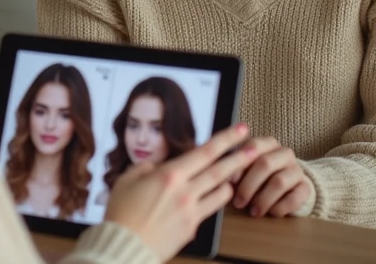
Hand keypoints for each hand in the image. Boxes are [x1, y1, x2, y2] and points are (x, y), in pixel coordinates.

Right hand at [104, 123, 256, 261]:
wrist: (124, 246)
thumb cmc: (121, 214)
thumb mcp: (127, 180)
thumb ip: (146, 168)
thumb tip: (159, 166)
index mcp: (170, 175)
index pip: (206, 152)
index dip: (226, 139)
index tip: (240, 130)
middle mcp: (185, 192)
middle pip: (221, 171)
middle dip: (240, 158)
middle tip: (255, 149)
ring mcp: (191, 212)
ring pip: (222, 193)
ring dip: (230, 183)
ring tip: (234, 177)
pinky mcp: (192, 229)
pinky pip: (210, 211)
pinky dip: (213, 202)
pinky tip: (213, 198)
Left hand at [230, 137, 312, 217]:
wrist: (290, 188)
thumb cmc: (260, 178)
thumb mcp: (247, 169)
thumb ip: (236, 168)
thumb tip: (223, 178)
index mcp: (268, 143)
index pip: (253, 146)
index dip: (240, 164)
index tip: (229, 181)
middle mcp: (285, 153)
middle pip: (265, 164)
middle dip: (248, 186)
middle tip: (238, 203)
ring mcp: (297, 170)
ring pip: (279, 182)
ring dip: (263, 199)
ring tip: (253, 212)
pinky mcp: (306, 188)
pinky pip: (294, 198)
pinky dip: (279, 208)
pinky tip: (270, 213)